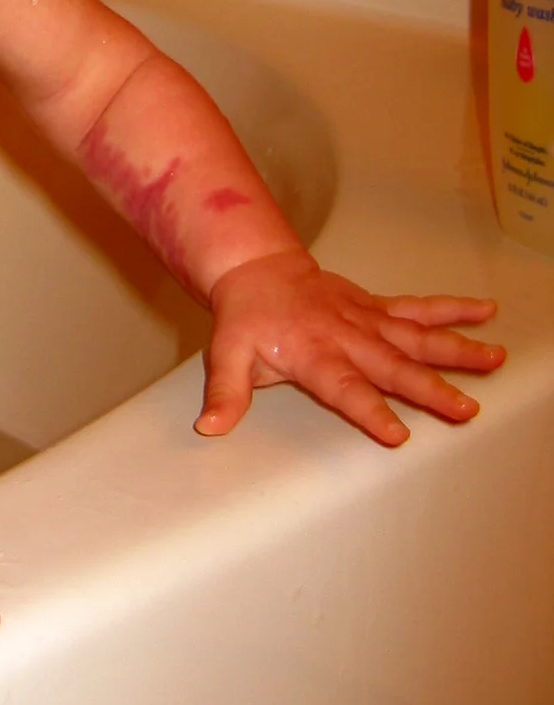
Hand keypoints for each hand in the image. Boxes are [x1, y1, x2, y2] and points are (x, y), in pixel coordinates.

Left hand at [196, 247, 505, 445]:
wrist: (258, 270)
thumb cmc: (247, 319)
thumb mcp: (227, 354)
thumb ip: (225, 394)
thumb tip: (210, 427)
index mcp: (311, 353)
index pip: (343, 387)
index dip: (369, 410)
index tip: (397, 433)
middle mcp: (345, 336)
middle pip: (391, 366)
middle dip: (428, 389)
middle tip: (463, 410)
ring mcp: (366, 320)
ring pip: (416, 336)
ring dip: (455, 350)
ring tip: (494, 360)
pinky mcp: (378, 308)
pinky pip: (420, 309)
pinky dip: (453, 310)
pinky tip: (485, 312)